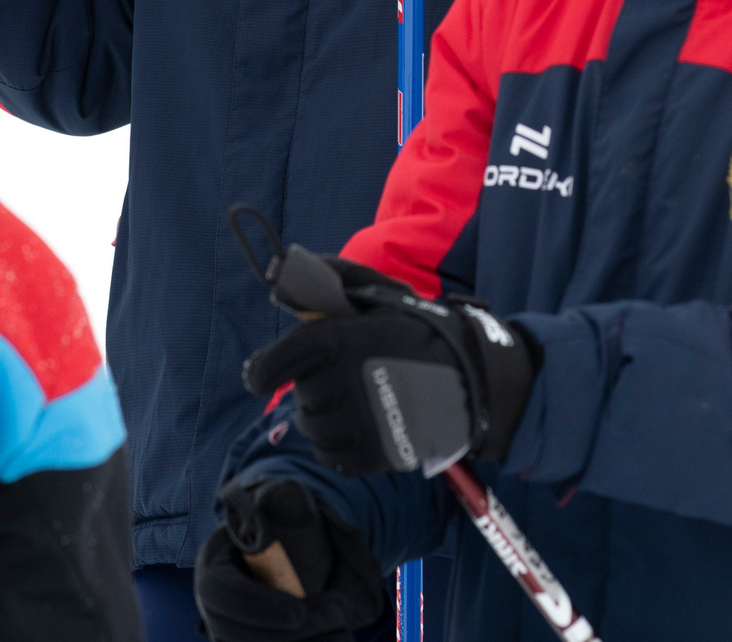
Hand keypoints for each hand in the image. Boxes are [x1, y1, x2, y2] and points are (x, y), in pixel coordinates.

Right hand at [193, 479, 386, 641]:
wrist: (298, 550)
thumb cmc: (288, 522)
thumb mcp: (286, 502)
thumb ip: (283, 498)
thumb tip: (281, 495)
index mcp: (215, 564)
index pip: (219, 594)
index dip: (258, 608)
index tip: (300, 613)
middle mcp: (216, 606)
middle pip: (236, 635)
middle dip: (292, 634)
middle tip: (339, 613)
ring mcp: (233, 631)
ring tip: (344, 630)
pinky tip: (338, 637)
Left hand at [241, 260, 535, 478]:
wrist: (473, 377)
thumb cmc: (421, 331)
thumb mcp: (379, 294)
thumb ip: (331, 279)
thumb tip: (279, 275)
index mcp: (343, 340)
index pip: (279, 361)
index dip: (261, 370)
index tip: (258, 375)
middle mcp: (346, 382)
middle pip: (301, 393)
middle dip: (312, 384)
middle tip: (337, 376)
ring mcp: (360, 422)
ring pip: (312, 427)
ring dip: (322, 416)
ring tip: (348, 402)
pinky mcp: (375, 454)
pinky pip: (331, 455)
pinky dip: (335, 444)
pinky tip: (354, 428)